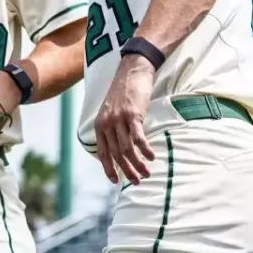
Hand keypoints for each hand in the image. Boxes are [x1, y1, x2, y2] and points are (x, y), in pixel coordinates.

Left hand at [94, 54, 155, 184]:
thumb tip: (119, 148)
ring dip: (138, 164)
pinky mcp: (133, 115)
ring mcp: (119, 119)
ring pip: (127, 149)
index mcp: (100, 124)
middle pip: (116, 154)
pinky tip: (151, 157)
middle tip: (137, 181)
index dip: (108, 168)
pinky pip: (138, 137)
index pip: (102, 152)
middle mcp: (107, 123)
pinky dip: (145, 150)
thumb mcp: (111, 111)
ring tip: (147, 174)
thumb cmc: (123, 93)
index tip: (115, 181)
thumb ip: (112, 128)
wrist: (132, 71)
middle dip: (126, 170)